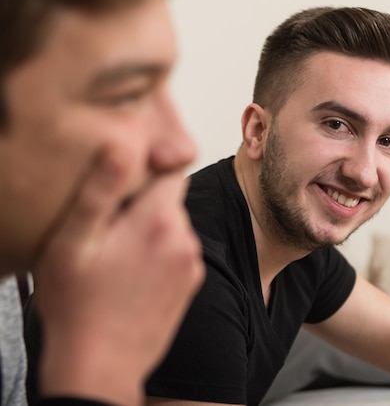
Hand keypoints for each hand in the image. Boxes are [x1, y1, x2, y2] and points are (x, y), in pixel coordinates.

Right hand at [33, 146, 204, 405]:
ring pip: (173, 228)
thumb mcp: (74, 242)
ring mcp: (192, 264)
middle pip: (170, 201)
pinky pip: (178, 253)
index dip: (151, 166)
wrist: (101, 366)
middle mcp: (186, 239)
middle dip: (143, 205)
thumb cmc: (79, 307)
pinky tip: (132, 277)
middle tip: (109, 230)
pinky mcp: (192, 285)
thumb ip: (101, 191)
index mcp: (159, 221)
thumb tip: (123, 147)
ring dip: (151, 232)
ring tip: (117, 258)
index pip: (173, 169)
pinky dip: (160, 256)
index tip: (129, 178)